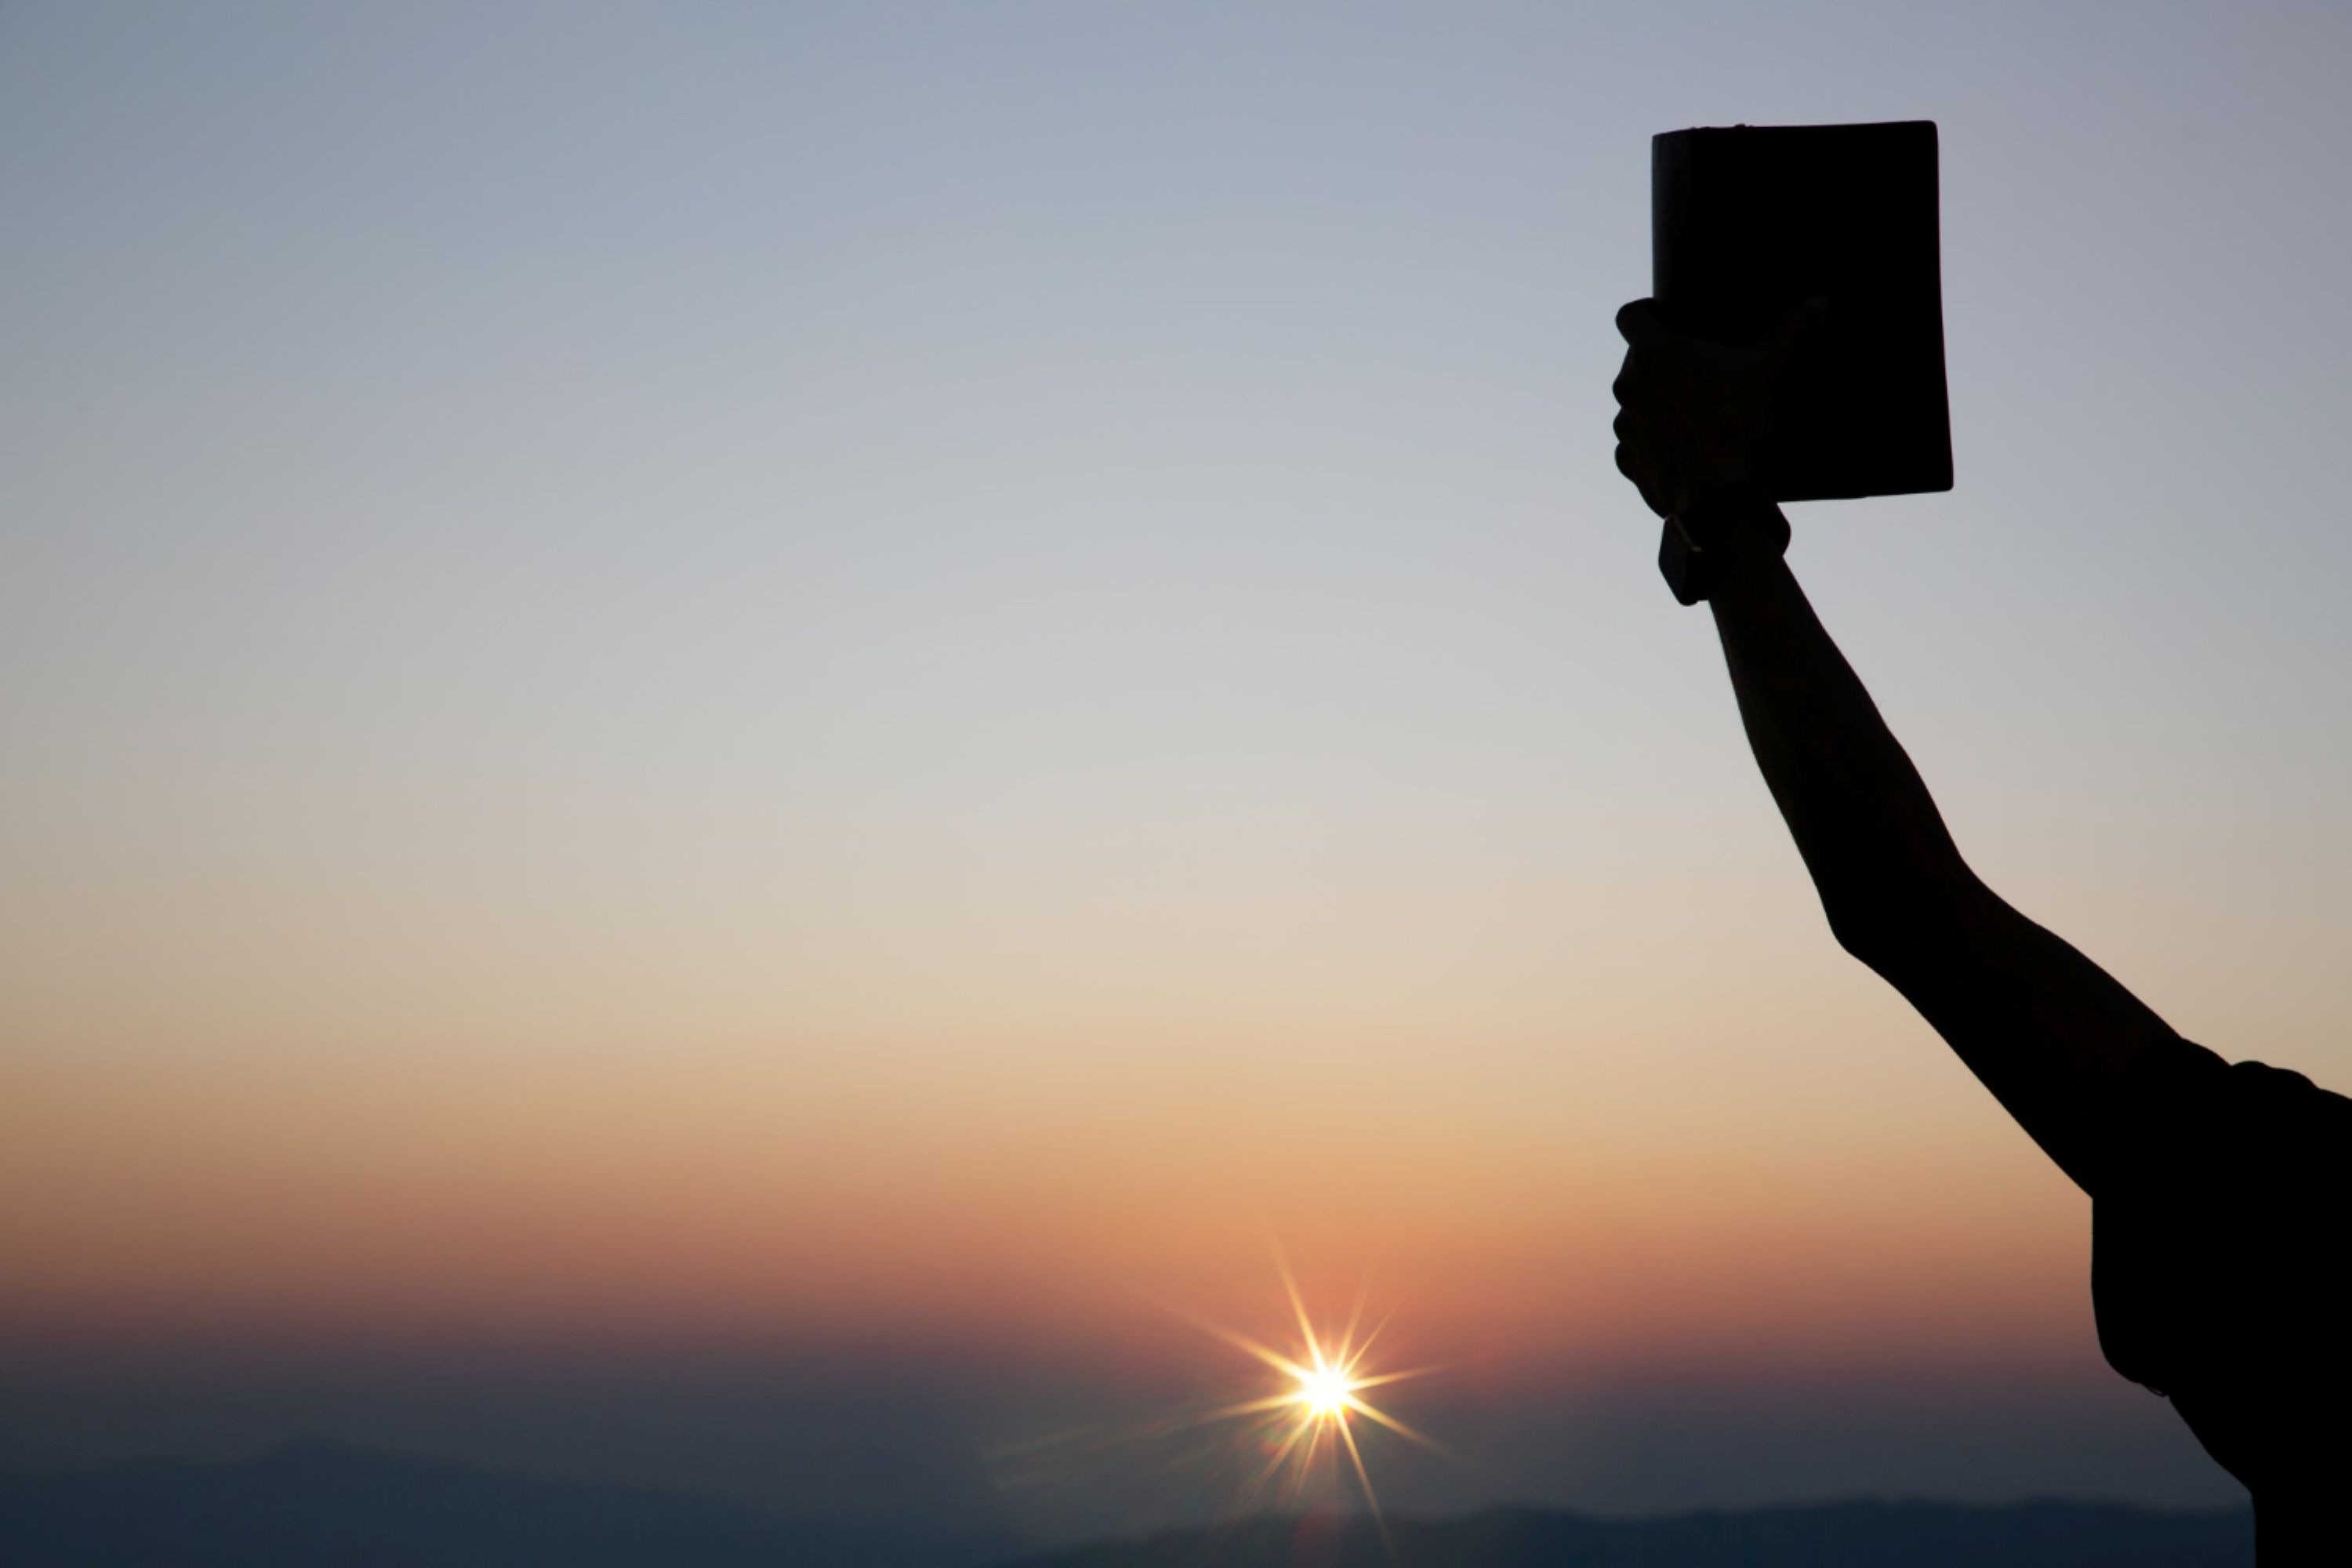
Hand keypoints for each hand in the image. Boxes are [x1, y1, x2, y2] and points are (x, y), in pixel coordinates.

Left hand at [1611, 297, 1819, 518]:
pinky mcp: (1628, 463)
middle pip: (1634, 362)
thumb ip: (1790, 330)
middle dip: (1656, 360)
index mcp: (1652, 354)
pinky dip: (1650, 441)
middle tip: (1690, 364)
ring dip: (1652, 401)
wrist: (1715, 497)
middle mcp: (1628, 387)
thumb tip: (1820, 302)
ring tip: (1686, 406)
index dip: (1644, 311)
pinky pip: (1632, 444)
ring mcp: (1624, 428)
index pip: (1629, 316)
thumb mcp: (1768, 369)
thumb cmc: (1735, 423)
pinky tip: (1676, 444)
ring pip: (1632, 403)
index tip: (1662, 316)